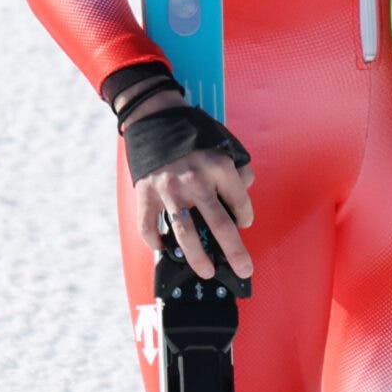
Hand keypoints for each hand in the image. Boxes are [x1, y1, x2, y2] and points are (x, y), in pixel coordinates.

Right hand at [106, 65, 256, 282]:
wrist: (156, 120)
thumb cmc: (194, 136)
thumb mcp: (224, 144)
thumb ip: (238, 169)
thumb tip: (245, 193)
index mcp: (219, 167)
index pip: (240, 201)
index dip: (245, 216)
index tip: (244, 223)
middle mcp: (196, 181)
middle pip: (219, 225)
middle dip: (234, 251)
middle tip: (244, 269)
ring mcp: (169, 191)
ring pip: (186, 233)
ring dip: (198, 257)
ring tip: (206, 272)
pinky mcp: (146, 195)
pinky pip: (150, 227)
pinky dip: (156, 242)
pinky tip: (164, 250)